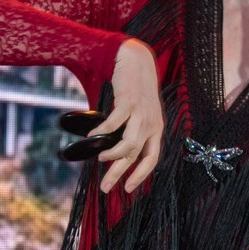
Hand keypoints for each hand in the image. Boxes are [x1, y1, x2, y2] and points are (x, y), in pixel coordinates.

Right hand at [99, 38, 165, 195]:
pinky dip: (102, 133)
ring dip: (112, 155)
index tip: (127, 188)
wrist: (136, 61)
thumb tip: (113, 151)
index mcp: (156, 130)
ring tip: (100, 157)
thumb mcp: (140, 114)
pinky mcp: (128, 102)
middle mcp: (151, 124)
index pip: (151, 159)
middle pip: (135, 156)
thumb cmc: (136, 90)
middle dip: (119, 173)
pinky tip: (92, 137)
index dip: (140, 176)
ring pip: (128, 144)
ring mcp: (141, 114)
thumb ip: (130, 131)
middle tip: (106, 187)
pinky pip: (114, 124)